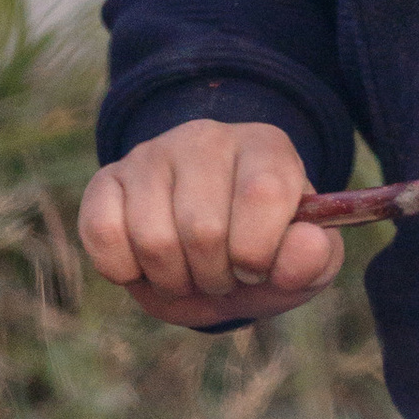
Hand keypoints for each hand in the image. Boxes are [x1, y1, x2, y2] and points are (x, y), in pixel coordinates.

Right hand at [78, 121, 342, 328]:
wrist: (210, 252)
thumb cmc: (264, 253)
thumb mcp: (306, 264)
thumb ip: (315, 258)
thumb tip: (308, 243)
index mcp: (267, 147)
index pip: (263, 194)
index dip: (257, 253)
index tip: (257, 268)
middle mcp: (208, 137)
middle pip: (203, 229)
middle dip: (213, 277)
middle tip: (221, 277)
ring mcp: (152, 154)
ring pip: (153, 239)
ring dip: (172, 281)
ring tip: (188, 273)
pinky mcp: (107, 179)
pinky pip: (103, 233)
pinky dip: (124, 270)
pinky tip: (145, 266)